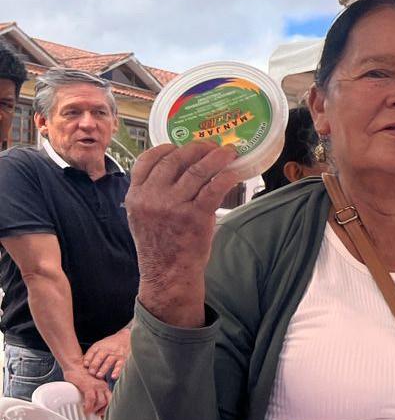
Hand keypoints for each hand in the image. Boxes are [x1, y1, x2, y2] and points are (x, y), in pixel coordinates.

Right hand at [62, 366, 111, 415]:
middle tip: (96, 414)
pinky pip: (91, 399)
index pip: (111, 399)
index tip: (103, 414)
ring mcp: (96, 386)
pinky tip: (85, 409)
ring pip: (102, 402)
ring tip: (89, 412)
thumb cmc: (80, 374)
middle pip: (110, 401)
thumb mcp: (90, 383)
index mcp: (104, 386)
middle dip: (104, 410)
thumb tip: (90, 402)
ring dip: (96, 409)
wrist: (74, 364)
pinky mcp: (88, 386)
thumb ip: (93, 391)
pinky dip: (89, 407)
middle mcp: (103, 386)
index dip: (108, 408)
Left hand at [83, 328, 129, 379]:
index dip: (88, 358)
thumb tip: (85, 365)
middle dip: (95, 365)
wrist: (126, 338)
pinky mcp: (123, 358)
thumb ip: (92, 353)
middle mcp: (107, 349)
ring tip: (99, 376)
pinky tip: (113, 376)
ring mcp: (116, 354)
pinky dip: (117, 371)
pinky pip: (119, 365)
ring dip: (103, 369)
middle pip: (100, 357)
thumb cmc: (110, 344)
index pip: (92, 351)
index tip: (85, 365)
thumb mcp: (100, 345)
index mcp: (100, 346)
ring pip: (109, 361)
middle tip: (91, 372)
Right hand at [125, 142, 238, 326]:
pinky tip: (234, 172)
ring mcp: (173, 206)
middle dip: (195, 149)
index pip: (147, 160)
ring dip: (215, 157)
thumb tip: (174, 171)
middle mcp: (152, 197)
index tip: (180, 145)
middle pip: (175, 160)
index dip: (166, 148)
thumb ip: (150, 194)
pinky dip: (225, 176)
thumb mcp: (141, 217)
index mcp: (136, 195)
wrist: (168, 274)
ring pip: (196, 170)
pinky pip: (213, 188)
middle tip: (210, 145)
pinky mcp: (195, 216)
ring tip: (228, 151)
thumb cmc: (160, 246)